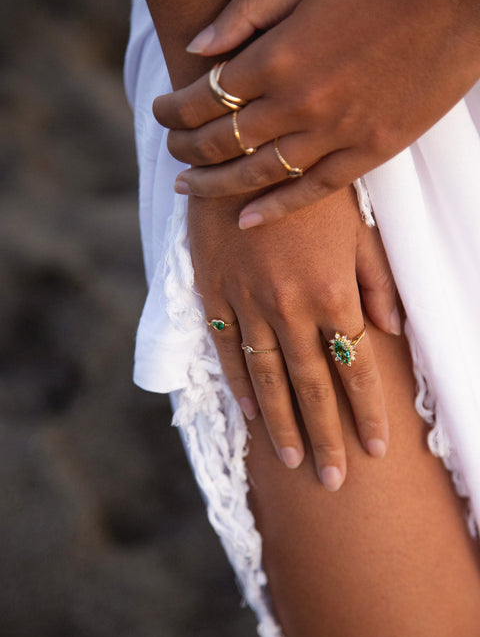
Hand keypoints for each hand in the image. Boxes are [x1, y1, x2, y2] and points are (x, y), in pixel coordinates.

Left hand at [154, 0, 479, 226]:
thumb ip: (246, 17)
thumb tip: (196, 50)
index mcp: (278, 57)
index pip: (203, 98)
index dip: (171, 111)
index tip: (159, 113)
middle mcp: (298, 103)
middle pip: (222, 141)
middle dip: (184, 148)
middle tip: (169, 151)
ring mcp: (334, 134)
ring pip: (257, 174)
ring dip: (214, 184)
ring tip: (187, 186)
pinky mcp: (367, 153)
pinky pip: (311, 191)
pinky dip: (275, 209)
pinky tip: (246, 220)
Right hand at [189, 185, 399, 490]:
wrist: (240, 156)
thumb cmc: (306, 187)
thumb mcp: (356, 224)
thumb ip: (374, 278)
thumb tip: (392, 327)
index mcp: (331, 292)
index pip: (356, 368)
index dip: (368, 412)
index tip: (379, 450)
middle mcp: (290, 309)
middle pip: (313, 387)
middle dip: (327, 437)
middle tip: (335, 481)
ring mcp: (248, 305)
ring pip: (268, 380)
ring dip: (282, 425)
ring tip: (293, 464)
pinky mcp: (214, 295)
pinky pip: (228, 351)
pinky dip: (239, 386)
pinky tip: (251, 416)